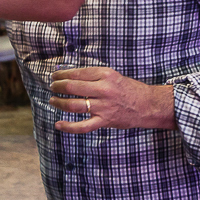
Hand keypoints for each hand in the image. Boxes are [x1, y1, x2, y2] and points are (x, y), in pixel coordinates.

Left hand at [49, 66, 174, 133]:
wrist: (147, 105)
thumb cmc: (129, 89)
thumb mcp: (113, 75)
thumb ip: (94, 76)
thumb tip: (71, 76)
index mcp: (105, 74)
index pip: (77, 73)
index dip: (62, 74)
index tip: (55, 76)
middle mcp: (103, 89)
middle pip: (72, 87)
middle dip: (57, 87)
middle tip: (52, 87)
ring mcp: (103, 106)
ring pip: (74, 105)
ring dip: (59, 103)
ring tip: (52, 101)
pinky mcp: (104, 121)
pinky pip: (82, 126)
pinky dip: (68, 126)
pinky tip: (58, 124)